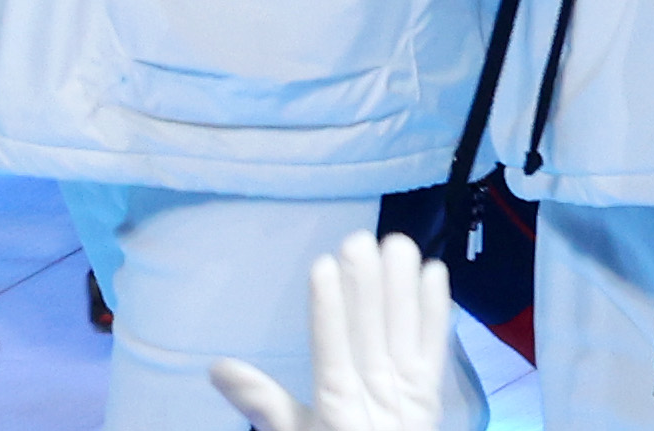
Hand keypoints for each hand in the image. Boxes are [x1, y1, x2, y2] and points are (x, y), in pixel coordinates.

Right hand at [210, 232, 454, 430]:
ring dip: (401, 288)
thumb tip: (216, 366)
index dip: (329, 312)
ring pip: (405, 334)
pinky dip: (437, 310)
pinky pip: (436, 346)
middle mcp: (374, 400)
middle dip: (366, 288)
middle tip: (360, 239)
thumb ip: (261, 404)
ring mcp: (408, 396)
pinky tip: (436, 272)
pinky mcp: (433, 394)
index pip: (332, 354)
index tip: (323, 266)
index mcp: (334, 412)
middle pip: (371, 338)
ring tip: (397, 244)